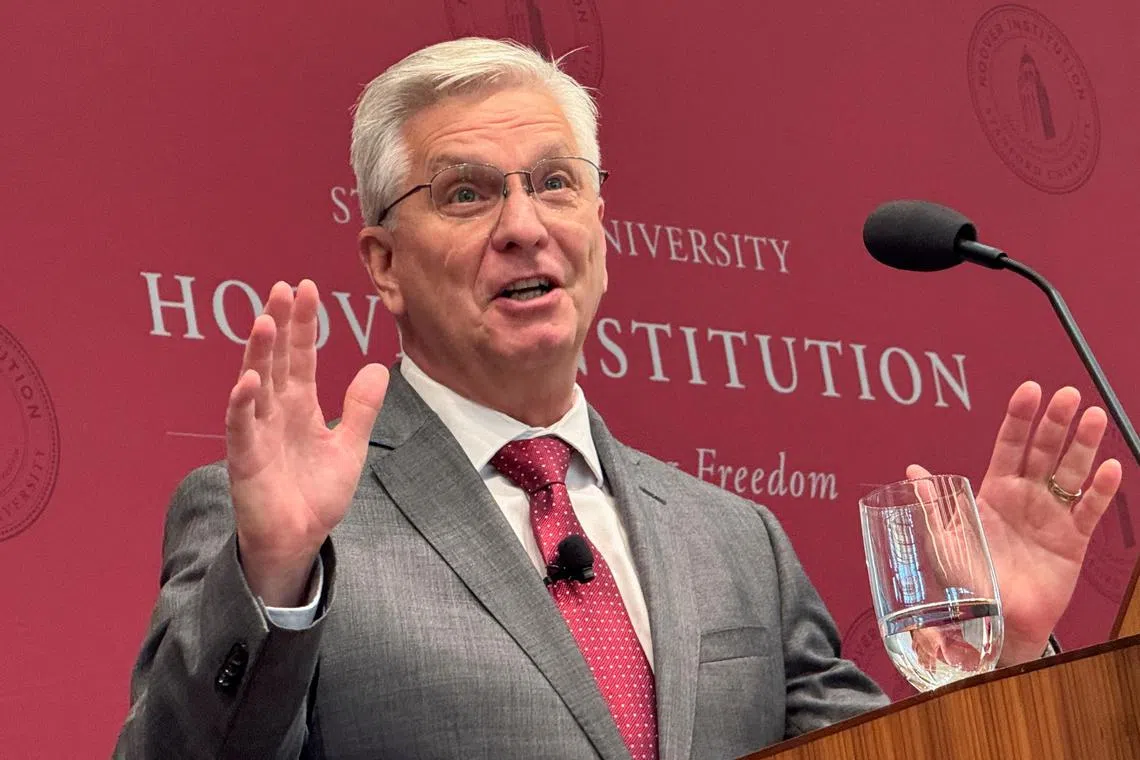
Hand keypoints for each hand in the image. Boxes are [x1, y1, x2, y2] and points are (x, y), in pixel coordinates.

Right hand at [225, 280, 388, 605]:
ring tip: (266, 321)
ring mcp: (258, 433)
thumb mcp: (349, 447)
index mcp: (301, 406)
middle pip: (276, 360)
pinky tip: (247, 381)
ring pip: (254, 385)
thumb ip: (361, 409)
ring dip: (258, 354)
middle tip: (282, 288)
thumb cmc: (316, 494)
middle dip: (280, 324)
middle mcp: (276, 412)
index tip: (307, 288)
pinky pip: (240, 427)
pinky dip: (242, 404)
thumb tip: (378, 367)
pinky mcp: (245, 459)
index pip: (302, 356)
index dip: (304, 324)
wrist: (299, 540)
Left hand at [908, 381, 1122, 665]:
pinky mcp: (1073, 540)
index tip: (1029, 390)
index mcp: (994, 492)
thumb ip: (935, 506)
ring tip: (1092, 417)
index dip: (1019, 418)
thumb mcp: (945, 542)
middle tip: (1067, 395)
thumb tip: (913, 471)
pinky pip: (1089, 511)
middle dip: (1055, 422)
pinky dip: (1100, 490)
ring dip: (1083, 445)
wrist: (996, 621)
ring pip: (1071, 473)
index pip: (1009, 445)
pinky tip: (1108, 468)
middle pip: (1044, 452)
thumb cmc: (969, 582)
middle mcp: (1026, 498)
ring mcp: (1051, 516)